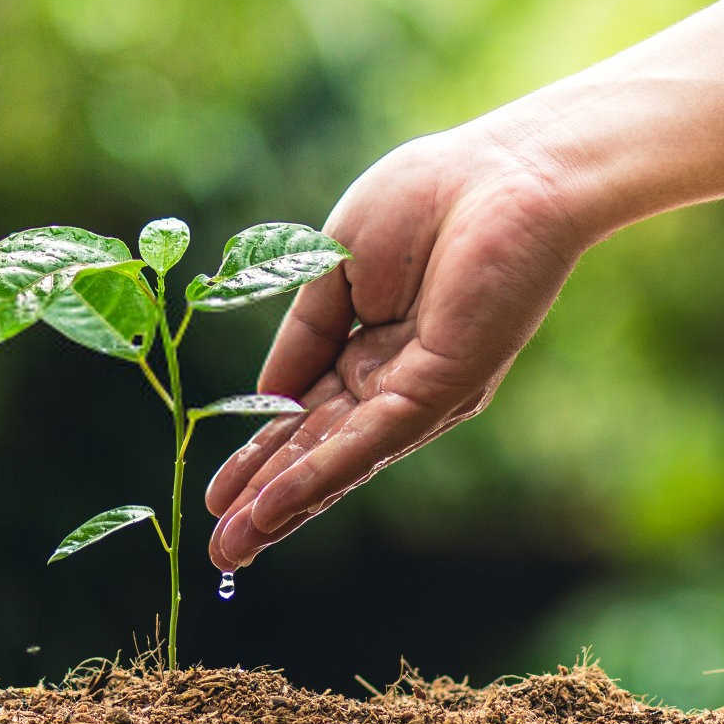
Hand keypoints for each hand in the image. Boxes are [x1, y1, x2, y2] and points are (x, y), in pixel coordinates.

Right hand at [205, 123, 586, 570]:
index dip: (258, 457)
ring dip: (282, 507)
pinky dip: (318, 475)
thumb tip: (265, 398)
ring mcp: (419, 392)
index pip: (301, 416)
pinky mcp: (443, 388)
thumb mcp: (332, 270)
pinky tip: (275, 508)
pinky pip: (369, 440)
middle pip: (316, 454)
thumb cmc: (428, 200)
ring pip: (337, 461)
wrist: (507, 171)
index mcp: (368, 350)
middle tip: (220, 552)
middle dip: (265, 504)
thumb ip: (301, 337)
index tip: (216, 497)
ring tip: (232, 551)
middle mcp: (393, 383)